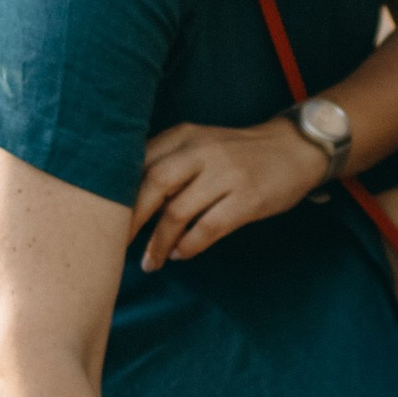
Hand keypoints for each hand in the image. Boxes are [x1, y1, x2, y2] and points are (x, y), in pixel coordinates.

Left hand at [133, 116, 326, 271]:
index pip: (140, 162)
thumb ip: (167, 161)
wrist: (294, 149)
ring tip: (150, 261)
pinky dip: (189, 246)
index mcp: (184, 135)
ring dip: (159, 242)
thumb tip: (125, 201)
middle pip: (153, 184)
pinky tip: (181, 254)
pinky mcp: (247, 198)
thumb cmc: (237, 154)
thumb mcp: (200, 143)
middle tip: (117, 245)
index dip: (118, 193)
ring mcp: (226, 174)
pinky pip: (208, 228)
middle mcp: (202, 150)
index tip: (104, 218)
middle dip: (131, 219)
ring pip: (178, 211)